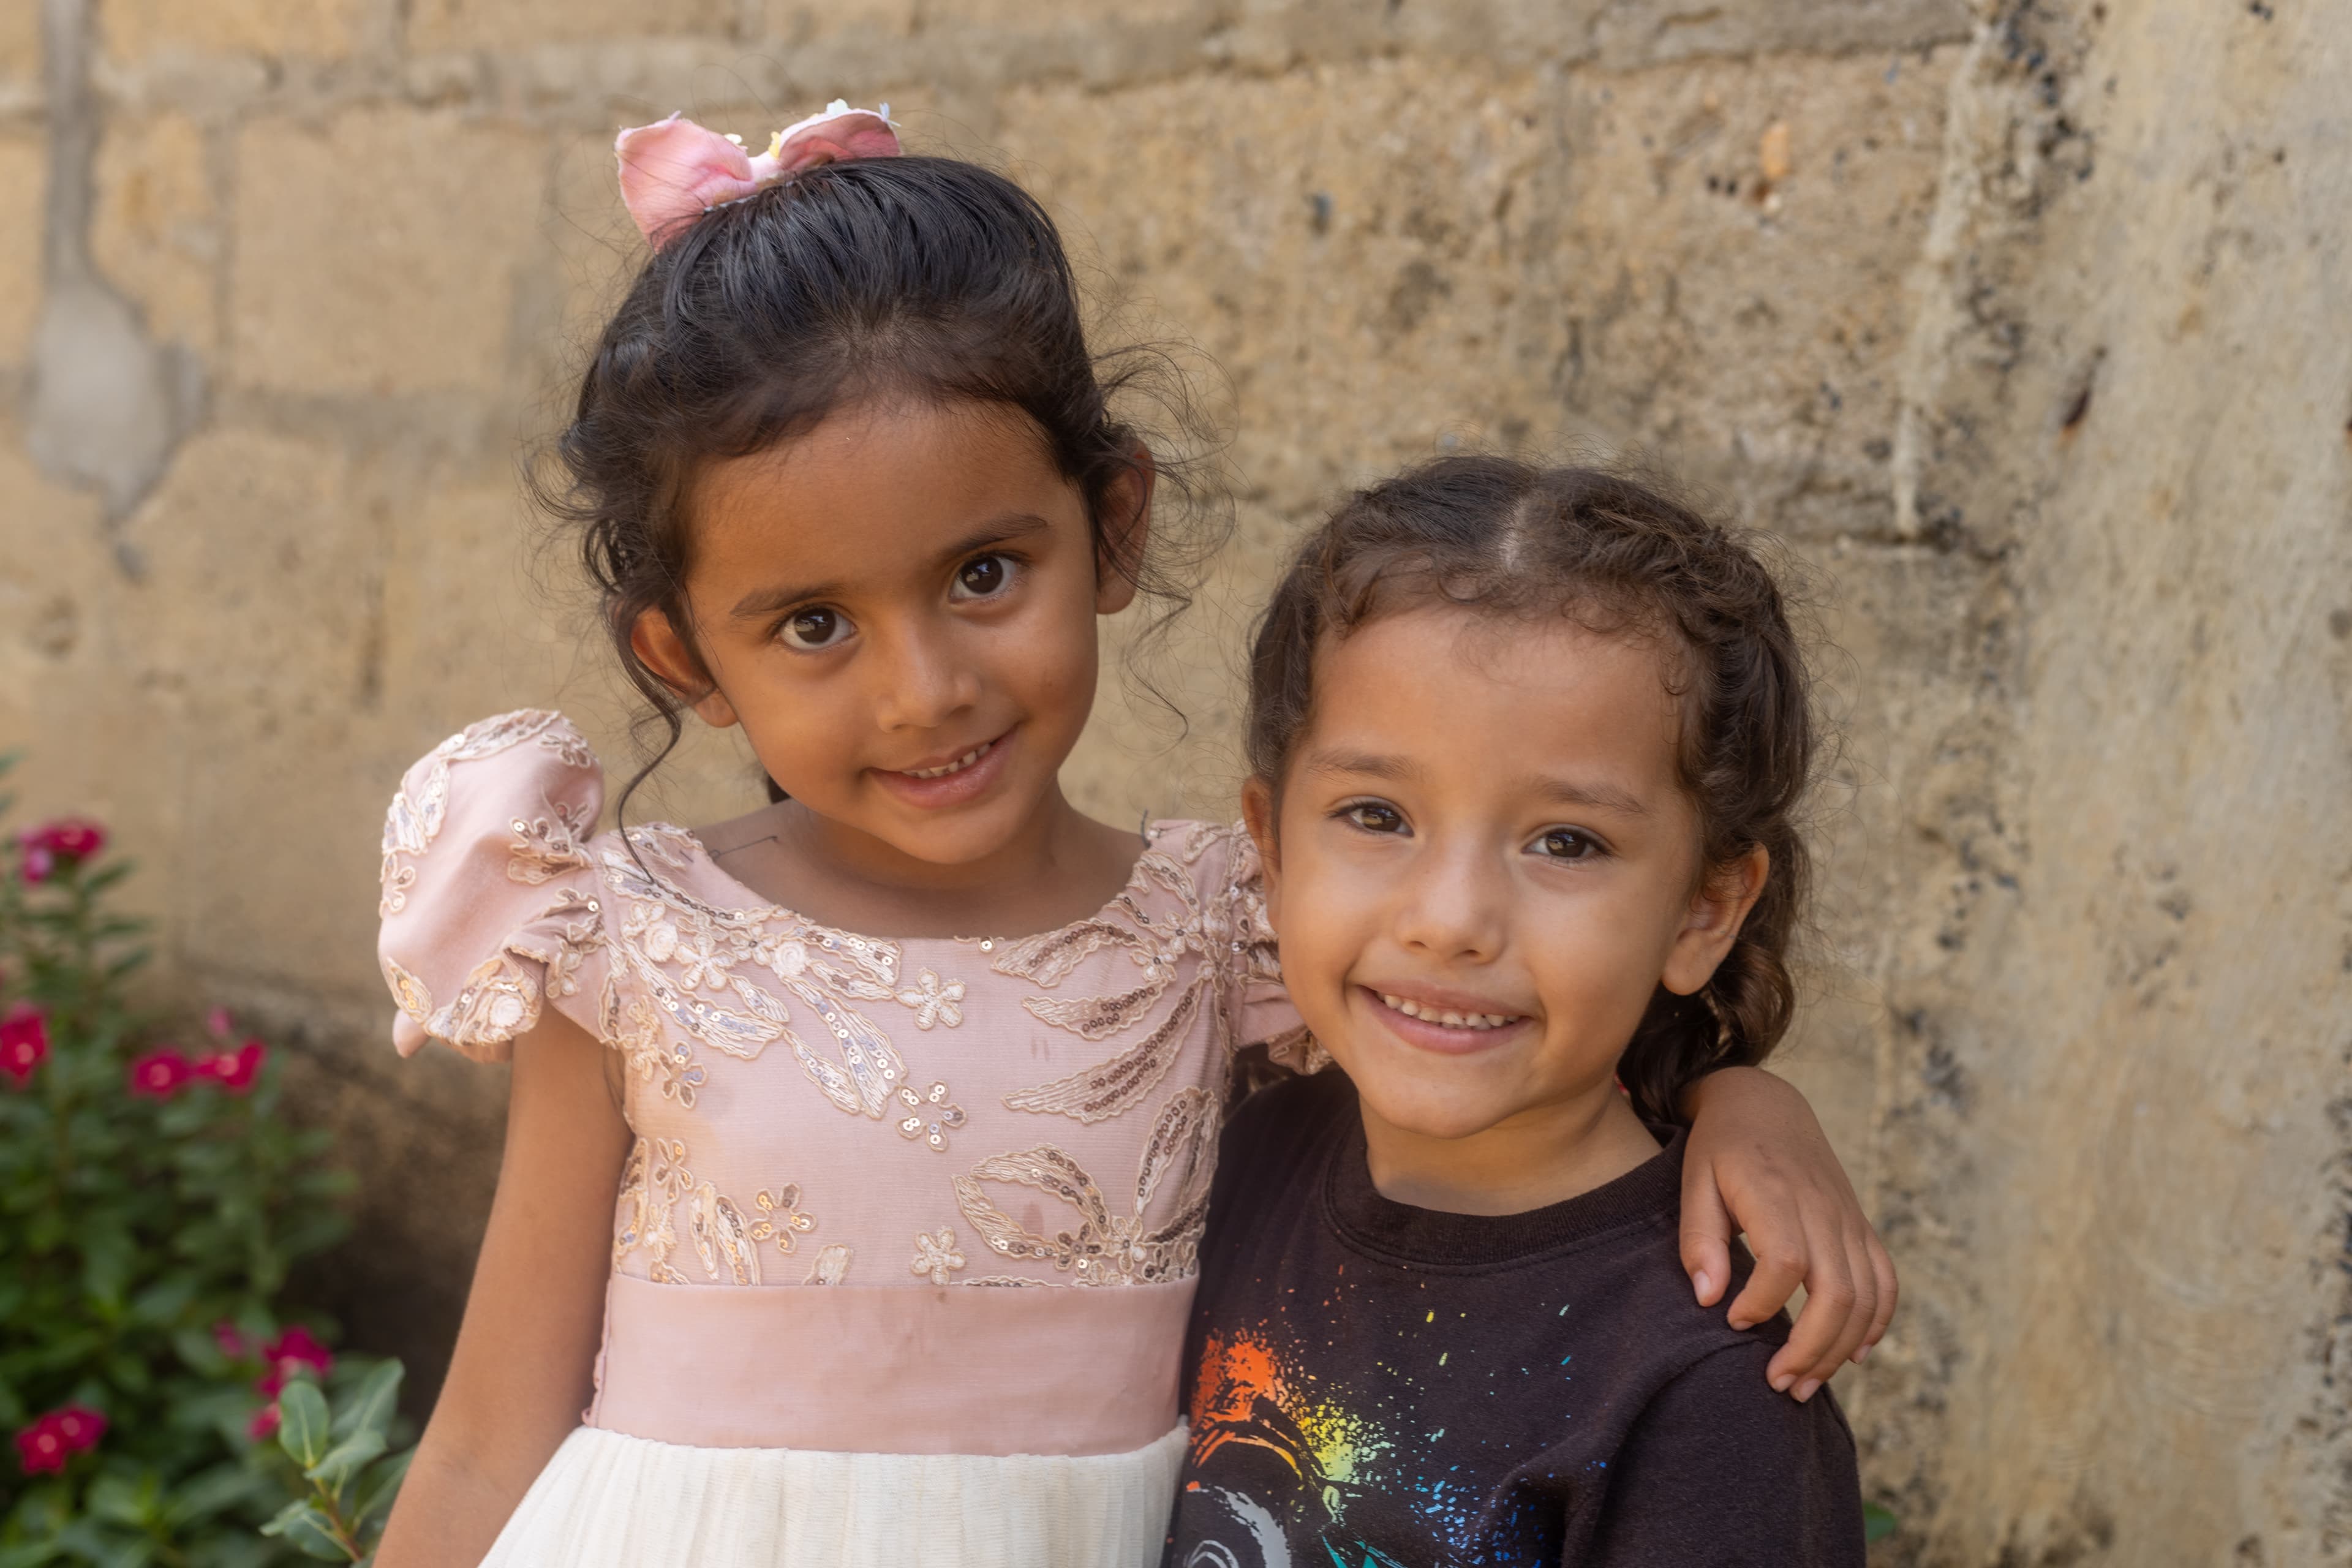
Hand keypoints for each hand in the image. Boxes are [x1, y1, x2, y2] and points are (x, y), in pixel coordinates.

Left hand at [1676, 1066, 1896, 1401]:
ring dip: (1840, 1349)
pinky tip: (1851, 1355)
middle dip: (1811, 1349)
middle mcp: (1823, 1208)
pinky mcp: (1861, 1227)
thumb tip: (1709, 1300)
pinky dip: (1875, 1323)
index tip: (1732, 1322)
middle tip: (1777, 1383)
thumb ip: (1699, 1239)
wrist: (1766, 1104)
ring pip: (1866, 1296)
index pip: (1787, 1261)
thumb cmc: (1720, 1148)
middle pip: (1838, 1291)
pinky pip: (1885, 1281)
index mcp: (1776, 1192)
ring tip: (1804, 1384)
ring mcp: (1849, 1219)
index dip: (1763, 1303)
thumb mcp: (1693, 1182)